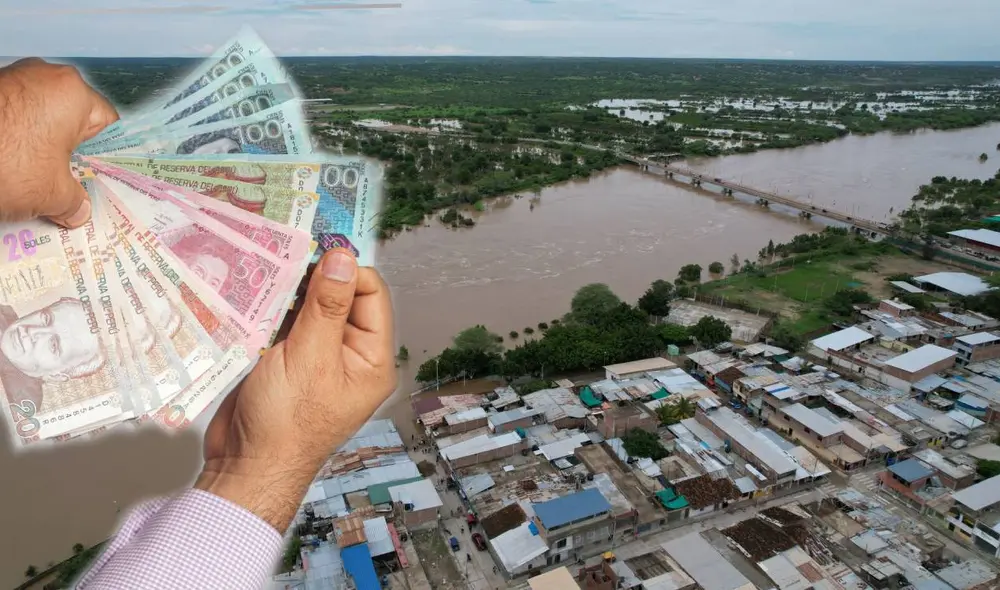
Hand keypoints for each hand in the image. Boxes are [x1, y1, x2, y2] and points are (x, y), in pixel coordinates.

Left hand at [0, 58, 118, 227]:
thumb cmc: (6, 164)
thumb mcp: (53, 194)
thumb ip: (75, 201)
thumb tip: (78, 210)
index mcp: (72, 91)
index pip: (108, 125)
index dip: (107, 156)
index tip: (104, 178)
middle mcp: (43, 76)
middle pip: (72, 122)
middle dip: (71, 156)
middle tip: (74, 189)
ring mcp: (10, 80)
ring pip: (40, 122)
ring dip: (42, 152)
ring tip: (40, 185)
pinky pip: (13, 121)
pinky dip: (15, 143)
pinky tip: (12, 171)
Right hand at [195, 249, 396, 531]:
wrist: (245, 465)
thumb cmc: (286, 422)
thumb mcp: (310, 357)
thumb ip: (326, 305)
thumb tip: (343, 256)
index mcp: (372, 358)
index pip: (370, 294)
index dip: (345, 270)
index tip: (312, 255)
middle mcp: (350, 355)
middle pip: (339, 296)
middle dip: (313, 278)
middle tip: (282, 257)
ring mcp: (317, 357)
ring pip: (308, 306)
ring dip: (288, 291)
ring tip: (263, 273)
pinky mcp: (287, 360)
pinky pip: (285, 322)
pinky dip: (271, 308)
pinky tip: (252, 294)